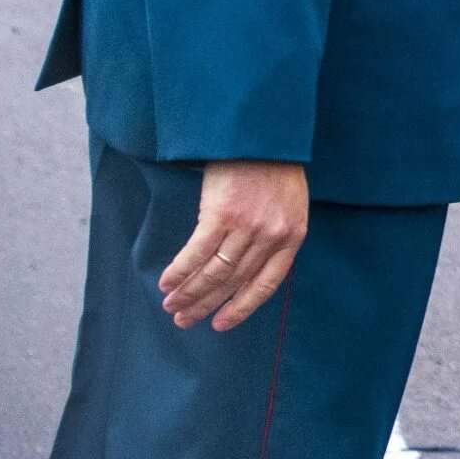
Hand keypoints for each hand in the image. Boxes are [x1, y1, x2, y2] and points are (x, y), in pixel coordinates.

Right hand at [158, 160, 307, 331]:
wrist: (262, 134)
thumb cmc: (274, 169)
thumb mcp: (288, 206)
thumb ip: (273, 237)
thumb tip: (244, 270)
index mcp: (292, 236)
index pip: (266, 284)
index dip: (241, 307)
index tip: (220, 324)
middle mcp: (271, 235)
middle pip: (234, 281)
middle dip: (206, 304)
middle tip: (183, 320)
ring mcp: (247, 225)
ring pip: (214, 271)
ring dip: (189, 292)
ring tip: (171, 305)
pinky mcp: (222, 213)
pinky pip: (197, 252)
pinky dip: (180, 271)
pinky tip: (167, 282)